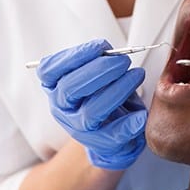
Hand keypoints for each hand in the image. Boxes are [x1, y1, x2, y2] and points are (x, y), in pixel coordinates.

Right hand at [37, 39, 146, 169]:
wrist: (111, 130)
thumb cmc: (101, 91)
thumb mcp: (94, 71)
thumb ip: (98, 59)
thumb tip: (109, 50)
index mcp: (54, 86)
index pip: (49, 71)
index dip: (74, 56)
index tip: (101, 46)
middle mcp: (61, 108)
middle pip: (70, 89)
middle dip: (100, 70)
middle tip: (124, 61)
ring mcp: (77, 128)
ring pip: (91, 112)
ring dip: (117, 90)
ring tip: (137, 75)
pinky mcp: (98, 144)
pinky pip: (110, 137)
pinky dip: (127, 126)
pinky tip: (140, 116)